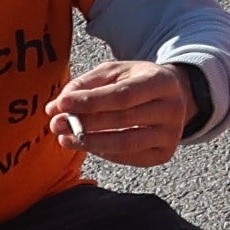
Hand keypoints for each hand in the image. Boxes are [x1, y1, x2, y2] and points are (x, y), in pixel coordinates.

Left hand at [45, 59, 197, 167]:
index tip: (62, 103)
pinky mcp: (164, 154)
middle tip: (56, 123)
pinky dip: (102, 152)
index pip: (122, 96)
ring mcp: (171, 134)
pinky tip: (85, 144)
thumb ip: (85, 85)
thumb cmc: (136, 81)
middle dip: (85, 123)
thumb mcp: (114, 73)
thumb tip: (57, 107)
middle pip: (123, 120)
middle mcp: (173, 109)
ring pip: (124, 144)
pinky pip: (127, 157)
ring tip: (64, 138)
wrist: (171, 96)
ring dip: (90, 143)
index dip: (91, 101)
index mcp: (162, 81)